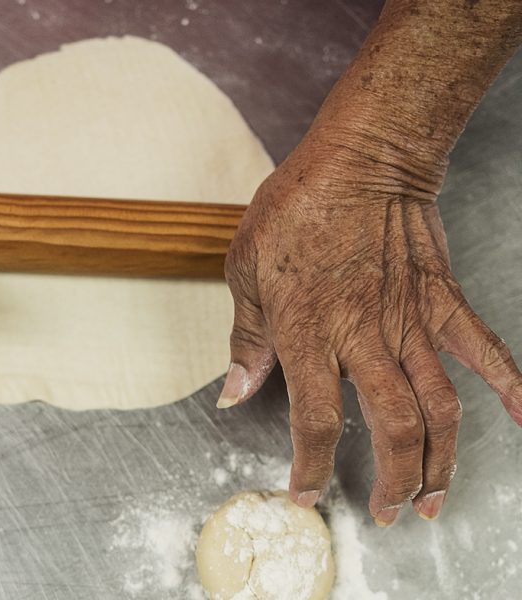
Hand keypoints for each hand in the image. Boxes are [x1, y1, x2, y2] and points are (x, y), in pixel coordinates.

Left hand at [218, 135, 521, 524]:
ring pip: (439, 406)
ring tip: (435, 497)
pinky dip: (510, 385)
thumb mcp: (246, 271)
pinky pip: (484, 349)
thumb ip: (246, 339)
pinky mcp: (442, 300)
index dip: (311, 468)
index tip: (306, 495)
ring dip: (441, 459)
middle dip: (393, 480)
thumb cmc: (295, 207)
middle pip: (392, 427)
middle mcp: (363, 336)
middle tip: (388, 511)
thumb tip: (233, 392)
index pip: (316, 420)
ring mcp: (410, 320)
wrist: (360, 157)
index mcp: (307, 332)